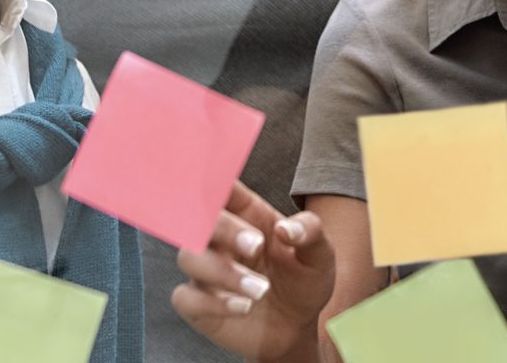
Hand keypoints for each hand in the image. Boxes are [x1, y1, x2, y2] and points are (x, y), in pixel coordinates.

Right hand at [172, 182, 333, 362]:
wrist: (298, 327)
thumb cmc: (304, 280)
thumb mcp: (320, 255)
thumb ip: (310, 233)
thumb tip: (286, 228)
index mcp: (247, 215)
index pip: (222, 188)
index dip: (216, 179)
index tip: (221, 181)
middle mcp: (221, 240)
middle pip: (201, 219)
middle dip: (225, 229)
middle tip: (256, 246)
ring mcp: (206, 271)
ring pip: (190, 258)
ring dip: (224, 272)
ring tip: (261, 290)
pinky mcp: (199, 304)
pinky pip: (186, 298)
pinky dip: (212, 303)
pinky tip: (243, 308)